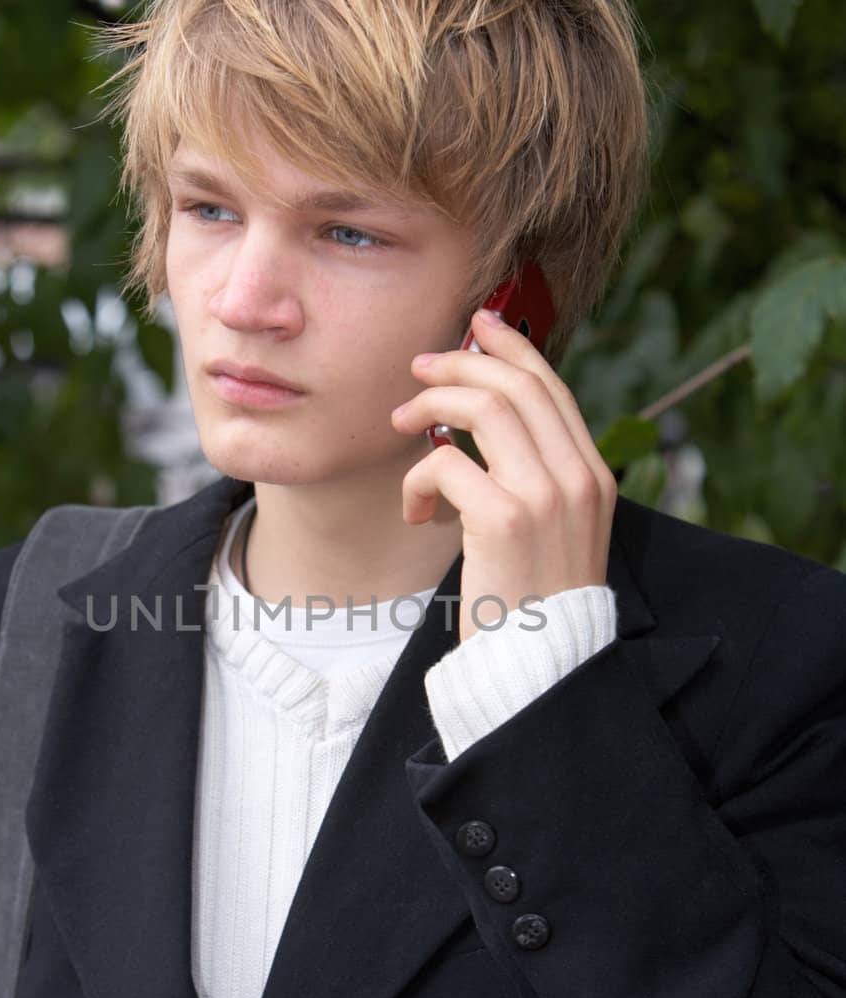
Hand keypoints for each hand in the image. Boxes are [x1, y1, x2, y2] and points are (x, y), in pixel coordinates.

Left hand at [389, 309, 616, 643]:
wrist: (539, 670)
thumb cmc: (533, 606)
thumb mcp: (550, 535)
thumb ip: (532, 481)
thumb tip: (474, 431)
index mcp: (594, 478)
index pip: (553, 390)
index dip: (512, 350)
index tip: (477, 327)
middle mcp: (578, 479)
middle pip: (518, 385)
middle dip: (460, 365)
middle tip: (417, 369)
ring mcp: (545, 496)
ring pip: (486, 409)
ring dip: (432, 405)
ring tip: (402, 424)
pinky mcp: (503, 519)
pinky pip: (446, 464)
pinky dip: (418, 480)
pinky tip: (415, 512)